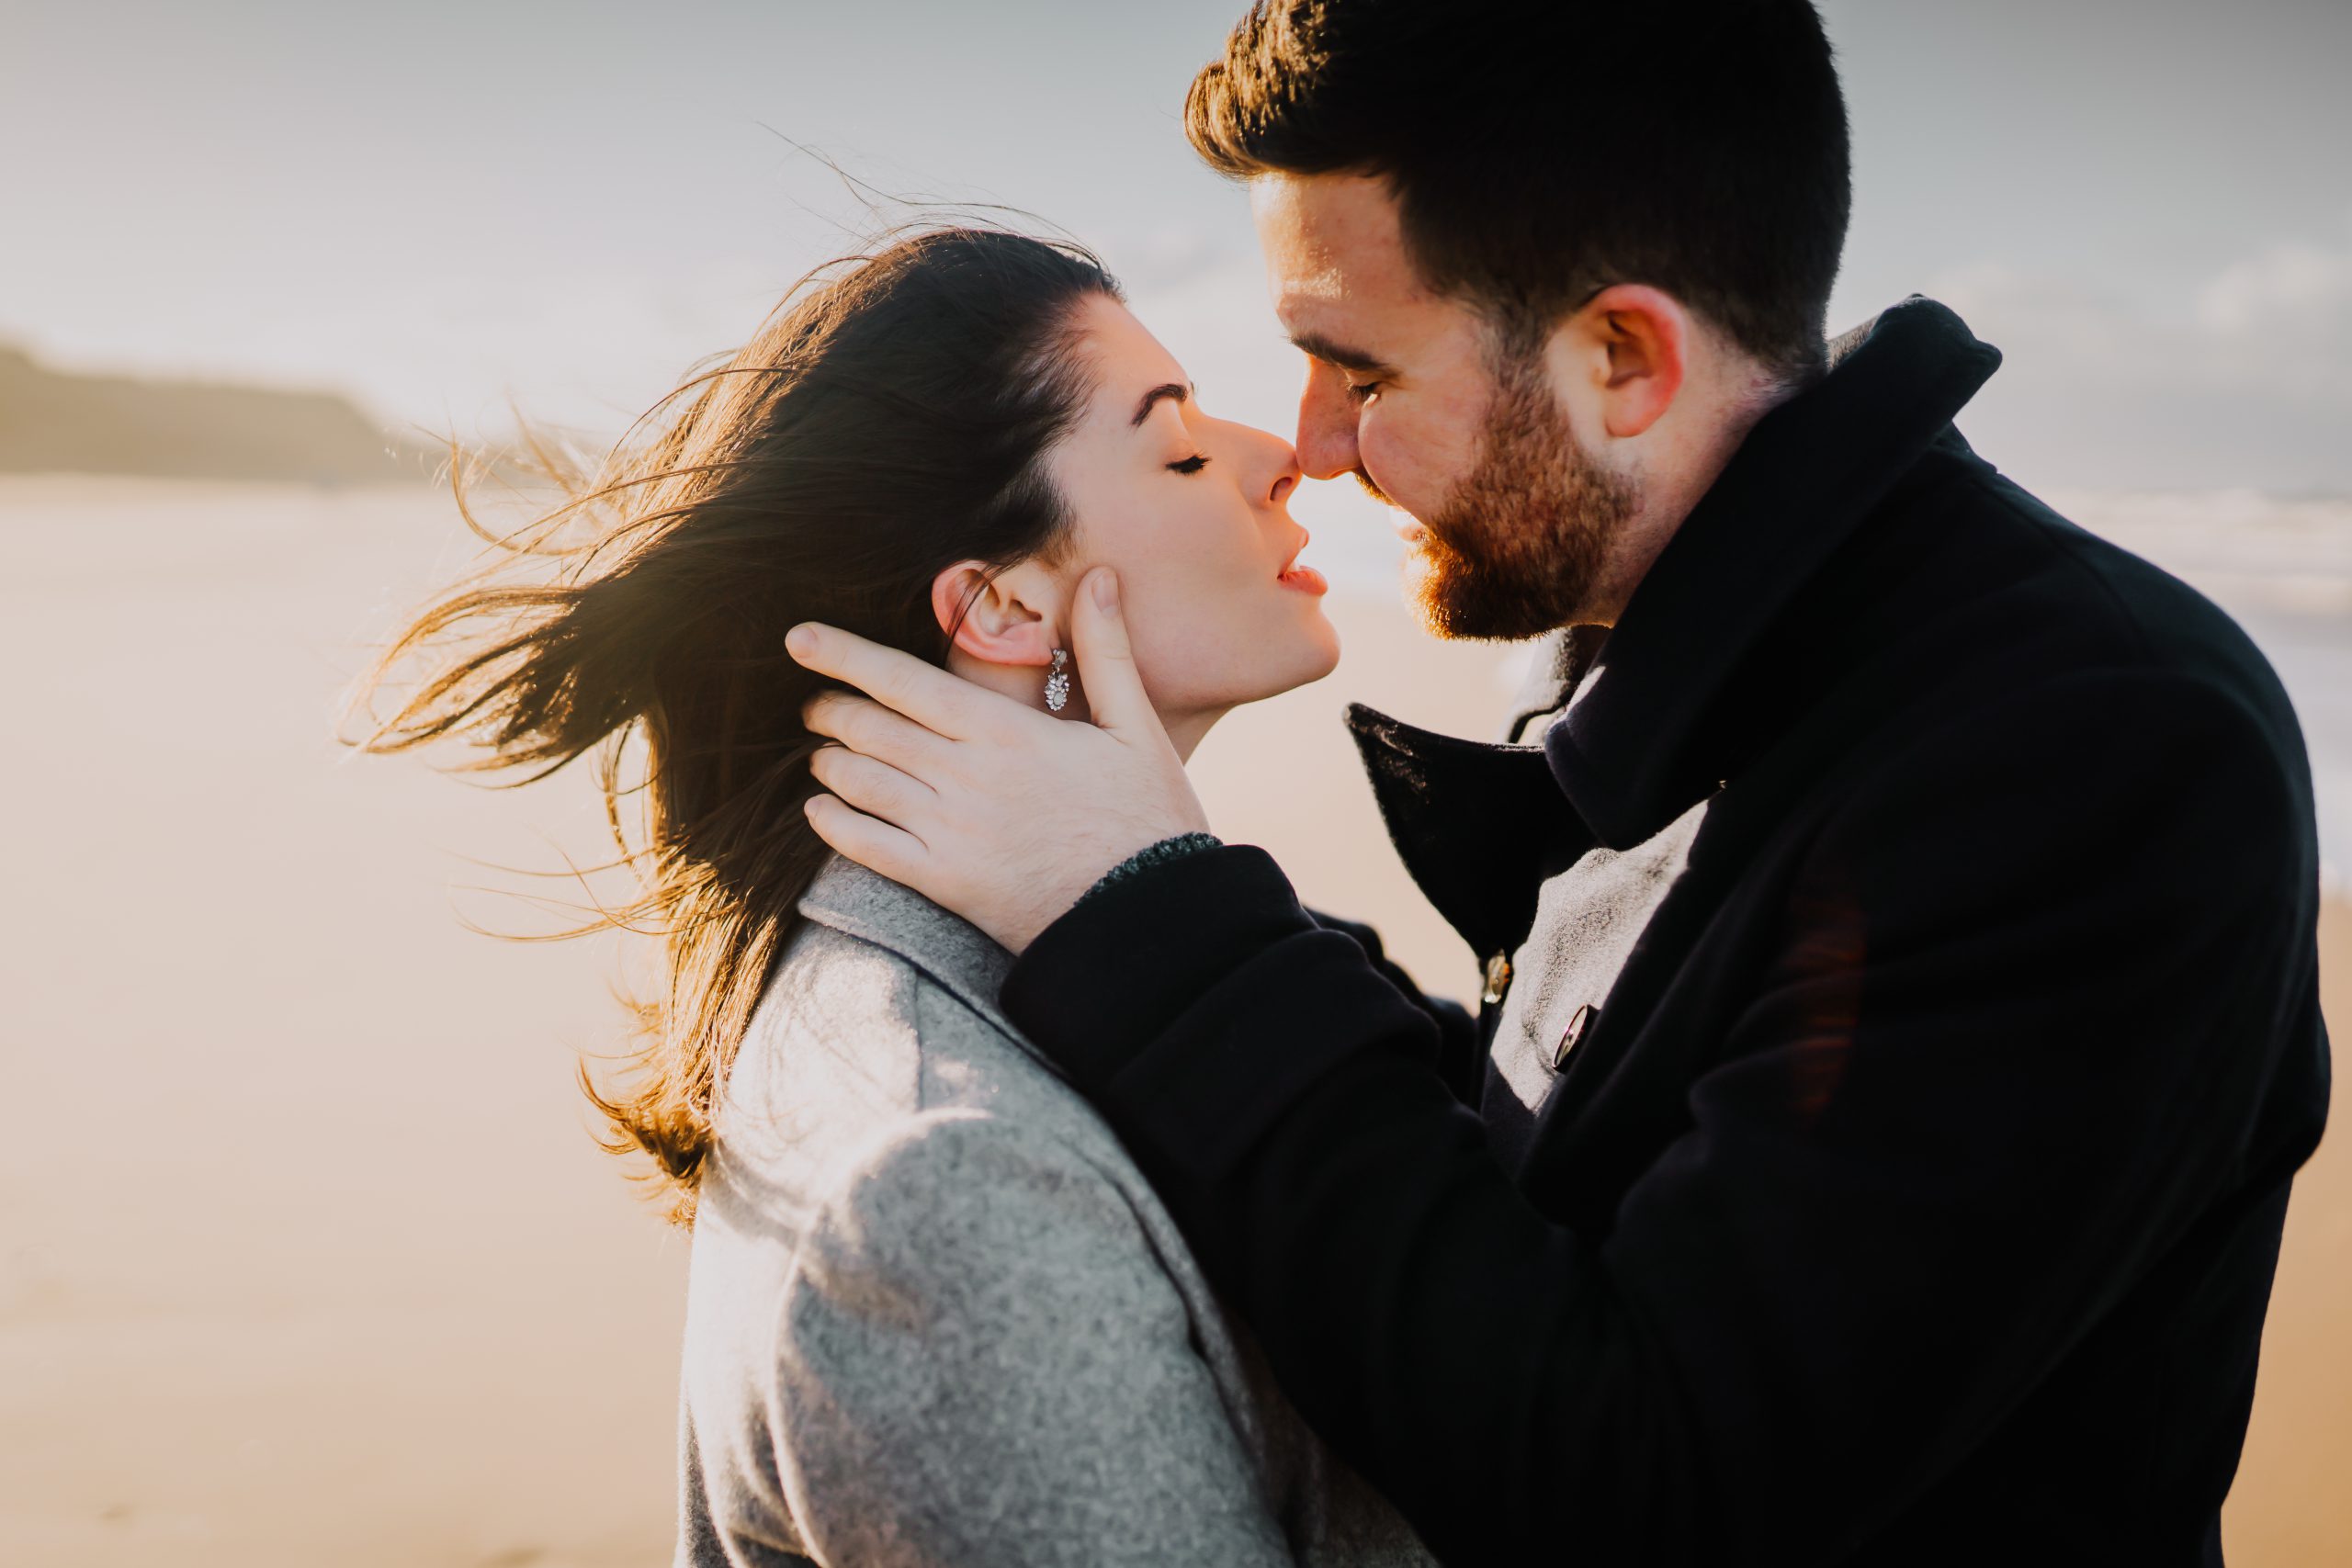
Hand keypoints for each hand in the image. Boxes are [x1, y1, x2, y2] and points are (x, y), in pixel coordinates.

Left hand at [789, 567, 1210, 952]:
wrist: (1149, 917)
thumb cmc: (1148, 818)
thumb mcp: (1137, 727)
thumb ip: (1106, 650)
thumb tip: (1097, 576)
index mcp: (1005, 732)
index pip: (904, 681)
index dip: (844, 655)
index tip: (798, 639)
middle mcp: (966, 777)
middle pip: (870, 728)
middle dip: (830, 709)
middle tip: (814, 702)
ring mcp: (950, 833)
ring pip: (861, 782)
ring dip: (830, 761)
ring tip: (822, 750)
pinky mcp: (945, 883)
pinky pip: (868, 847)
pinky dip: (834, 823)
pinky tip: (822, 810)